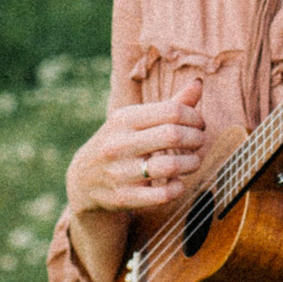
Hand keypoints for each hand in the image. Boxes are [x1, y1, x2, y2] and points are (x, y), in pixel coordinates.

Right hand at [66, 77, 207, 218]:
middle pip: (173, 135)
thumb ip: (170, 105)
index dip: (194, 117)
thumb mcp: (136, 120)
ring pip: (171, 167)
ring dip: (192, 163)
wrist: (83, 180)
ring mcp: (120, 172)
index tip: (199, 124)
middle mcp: (119, 143)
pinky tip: (178, 182)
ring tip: (193, 161)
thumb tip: (199, 83)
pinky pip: (163, 195)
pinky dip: (178, 188)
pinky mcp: (123, 197)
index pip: (172, 111)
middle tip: (199, 142)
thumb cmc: (121, 143)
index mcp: (123, 118)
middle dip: (196, 138)